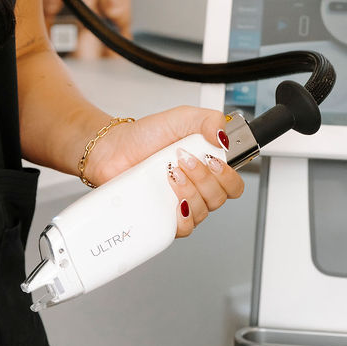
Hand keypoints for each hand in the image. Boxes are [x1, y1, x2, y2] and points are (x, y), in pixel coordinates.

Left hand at [83, 105, 243, 236]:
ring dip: (188, 190)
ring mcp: (180, 203)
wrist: (113, 148)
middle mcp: (197, 188)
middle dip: (202, 177)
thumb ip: (209, 120)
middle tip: (183, 159)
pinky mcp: (164, 217)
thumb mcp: (181, 118)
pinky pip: (184, 227)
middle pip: (219, 197)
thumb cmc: (144, 136)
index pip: (233, 184)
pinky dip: (181, 214)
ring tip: (170, 172)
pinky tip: (171, 196)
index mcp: (206, 168)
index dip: (228, 176)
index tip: (212, 159)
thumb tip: (224, 137)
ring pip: (202, 212)